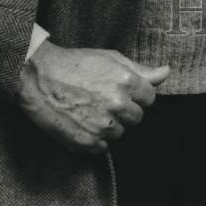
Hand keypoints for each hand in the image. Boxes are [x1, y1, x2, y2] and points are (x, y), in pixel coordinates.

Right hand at [16, 40, 169, 153]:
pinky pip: (102, 148)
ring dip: (110, 125)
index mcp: (127, 81)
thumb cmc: (75, 64)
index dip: (137, 94)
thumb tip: (166, 72)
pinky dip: (94, 139)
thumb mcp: (110, 58)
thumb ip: (141, 69)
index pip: (149, 98)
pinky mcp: (87, 142)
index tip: (122, 91)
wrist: (39, 77)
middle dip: (125, 110)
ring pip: (120, 133)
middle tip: (103, 99)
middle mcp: (118, 104)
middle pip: (137, 117)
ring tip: (90, 109)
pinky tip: (82, 122)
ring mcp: (102, 125)